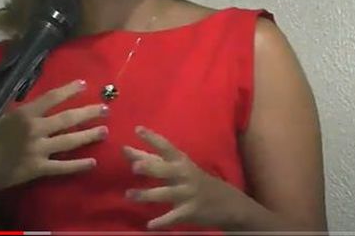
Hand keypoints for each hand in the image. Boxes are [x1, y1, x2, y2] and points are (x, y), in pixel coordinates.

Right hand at [0, 79, 107, 189]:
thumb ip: (11, 101)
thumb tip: (17, 83)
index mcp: (25, 114)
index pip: (51, 98)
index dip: (69, 90)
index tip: (84, 85)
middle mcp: (35, 130)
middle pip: (67, 119)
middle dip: (88, 113)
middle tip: (105, 109)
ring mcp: (39, 150)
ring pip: (69, 141)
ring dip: (89, 136)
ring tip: (105, 131)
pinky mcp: (39, 168)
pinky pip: (63, 167)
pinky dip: (78, 165)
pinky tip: (92, 162)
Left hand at [123, 126, 248, 229]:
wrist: (228, 203)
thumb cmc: (195, 180)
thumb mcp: (179, 167)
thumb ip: (153, 160)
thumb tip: (126, 151)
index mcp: (181, 161)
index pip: (165, 146)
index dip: (152, 137)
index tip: (137, 129)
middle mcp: (184, 174)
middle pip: (165, 169)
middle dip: (150, 167)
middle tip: (134, 167)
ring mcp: (187, 193)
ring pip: (165, 193)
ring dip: (147, 195)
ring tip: (129, 194)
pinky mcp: (190, 212)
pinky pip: (173, 217)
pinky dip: (161, 222)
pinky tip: (149, 225)